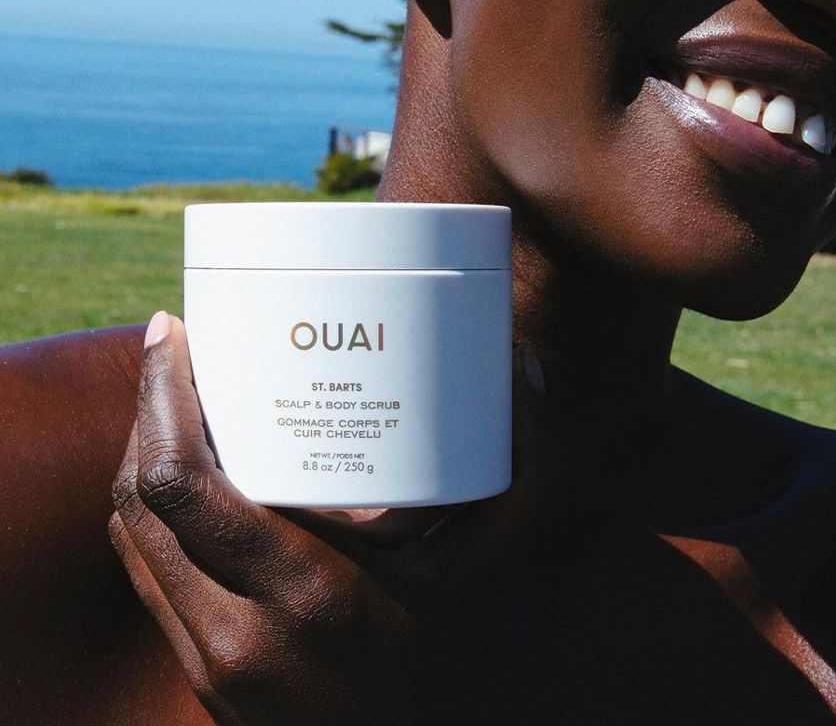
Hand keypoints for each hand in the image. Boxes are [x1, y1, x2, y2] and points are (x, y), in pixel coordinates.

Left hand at [109, 312, 560, 725]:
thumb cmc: (462, 672)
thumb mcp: (491, 572)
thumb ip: (530, 470)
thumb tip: (530, 368)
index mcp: (306, 593)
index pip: (183, 483)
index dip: (162, 397)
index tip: (176, 331)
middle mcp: (239, 632)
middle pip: (140, 503)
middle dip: (144, 412)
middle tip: (177, 352)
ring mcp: (212, 663)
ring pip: (133, 540)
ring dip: (140, 460)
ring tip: (176, 401)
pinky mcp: (204, 677)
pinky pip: (147, 580)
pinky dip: (152, 517)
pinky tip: (189, 477)